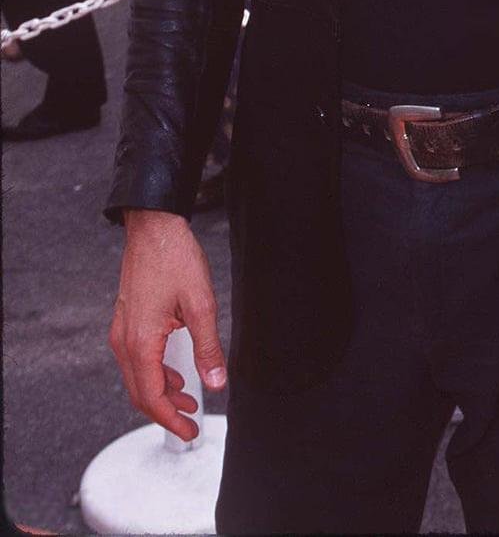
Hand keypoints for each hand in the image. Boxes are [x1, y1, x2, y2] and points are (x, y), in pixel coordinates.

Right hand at [109, 209, 226, 440]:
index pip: (151, 397)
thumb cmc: (174, 258)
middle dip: (166, 411)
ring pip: (137, 377)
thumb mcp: (201, 304)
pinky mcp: (127, 320)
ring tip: (188, 396)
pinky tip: (175, 370)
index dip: (171, 420)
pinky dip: (154, 373)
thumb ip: (208, 347)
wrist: (154, 227)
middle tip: (191, 421)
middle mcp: (124, 341)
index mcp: (140, 342)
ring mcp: (122, 330)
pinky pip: (136, 359)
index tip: (190, 430)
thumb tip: (217, 381)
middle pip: (140, 393)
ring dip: (161, 391)